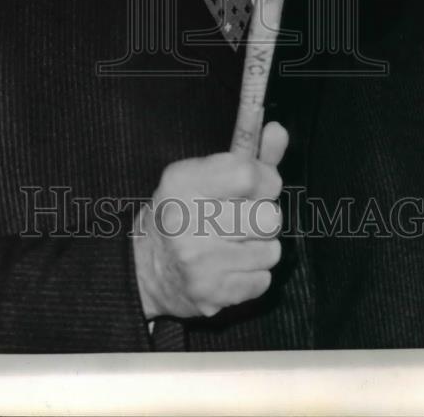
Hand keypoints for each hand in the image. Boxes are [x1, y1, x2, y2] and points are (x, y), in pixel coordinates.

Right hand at [132, 121, 288, 319]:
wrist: (145, 267)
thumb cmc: (182, 212)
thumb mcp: (204, 175)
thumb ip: (247, 154)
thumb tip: (278, 129)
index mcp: (183, 182)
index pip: (248, 175)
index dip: (265, 179)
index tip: (259, 185)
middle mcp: (186, 221)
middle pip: (268, 217)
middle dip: (263, 217)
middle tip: (243, 218)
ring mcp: (197, 261)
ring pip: (271, 251)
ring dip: (260, 247)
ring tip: (235, 244)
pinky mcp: (209, 293)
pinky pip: (263, 281)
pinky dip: (253, 275)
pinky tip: (230, 267)